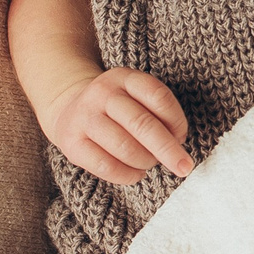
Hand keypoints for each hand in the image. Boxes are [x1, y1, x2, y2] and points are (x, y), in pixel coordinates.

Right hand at [45, 69, 193, 183]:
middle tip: (184, 166)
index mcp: (124, 77)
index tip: (182, 137)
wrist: (69, 108)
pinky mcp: (72, 143)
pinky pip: (106, 166)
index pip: (158, 95)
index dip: (176, 120)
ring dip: (146, 161)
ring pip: (125, 148)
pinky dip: (128, 175)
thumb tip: (177, 145)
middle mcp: (102, 93)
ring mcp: (84, 117)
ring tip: (150, 163)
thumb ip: (157, 113)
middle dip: (168, 150)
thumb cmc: (115, 109)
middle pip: (142, 124)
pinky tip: (136, 173)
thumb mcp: (135, 96)